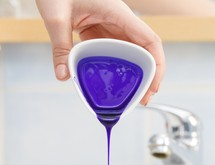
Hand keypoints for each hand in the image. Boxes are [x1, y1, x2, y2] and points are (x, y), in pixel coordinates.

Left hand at [35, 0, 164, 104]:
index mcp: (119, 14)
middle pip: (146, 51)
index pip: (150, 41)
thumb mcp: (56, 15)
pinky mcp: (102, 32)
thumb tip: (64, 75)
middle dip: (150, 75)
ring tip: (134, 95)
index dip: (157, 64)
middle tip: (144, 99)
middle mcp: (122, 22)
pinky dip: (121, 69)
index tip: (154, 85)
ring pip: (133, 53)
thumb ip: (60, 46)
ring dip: (137, 74)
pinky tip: (117, 82)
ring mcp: (113, 27)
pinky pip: (117, 53)